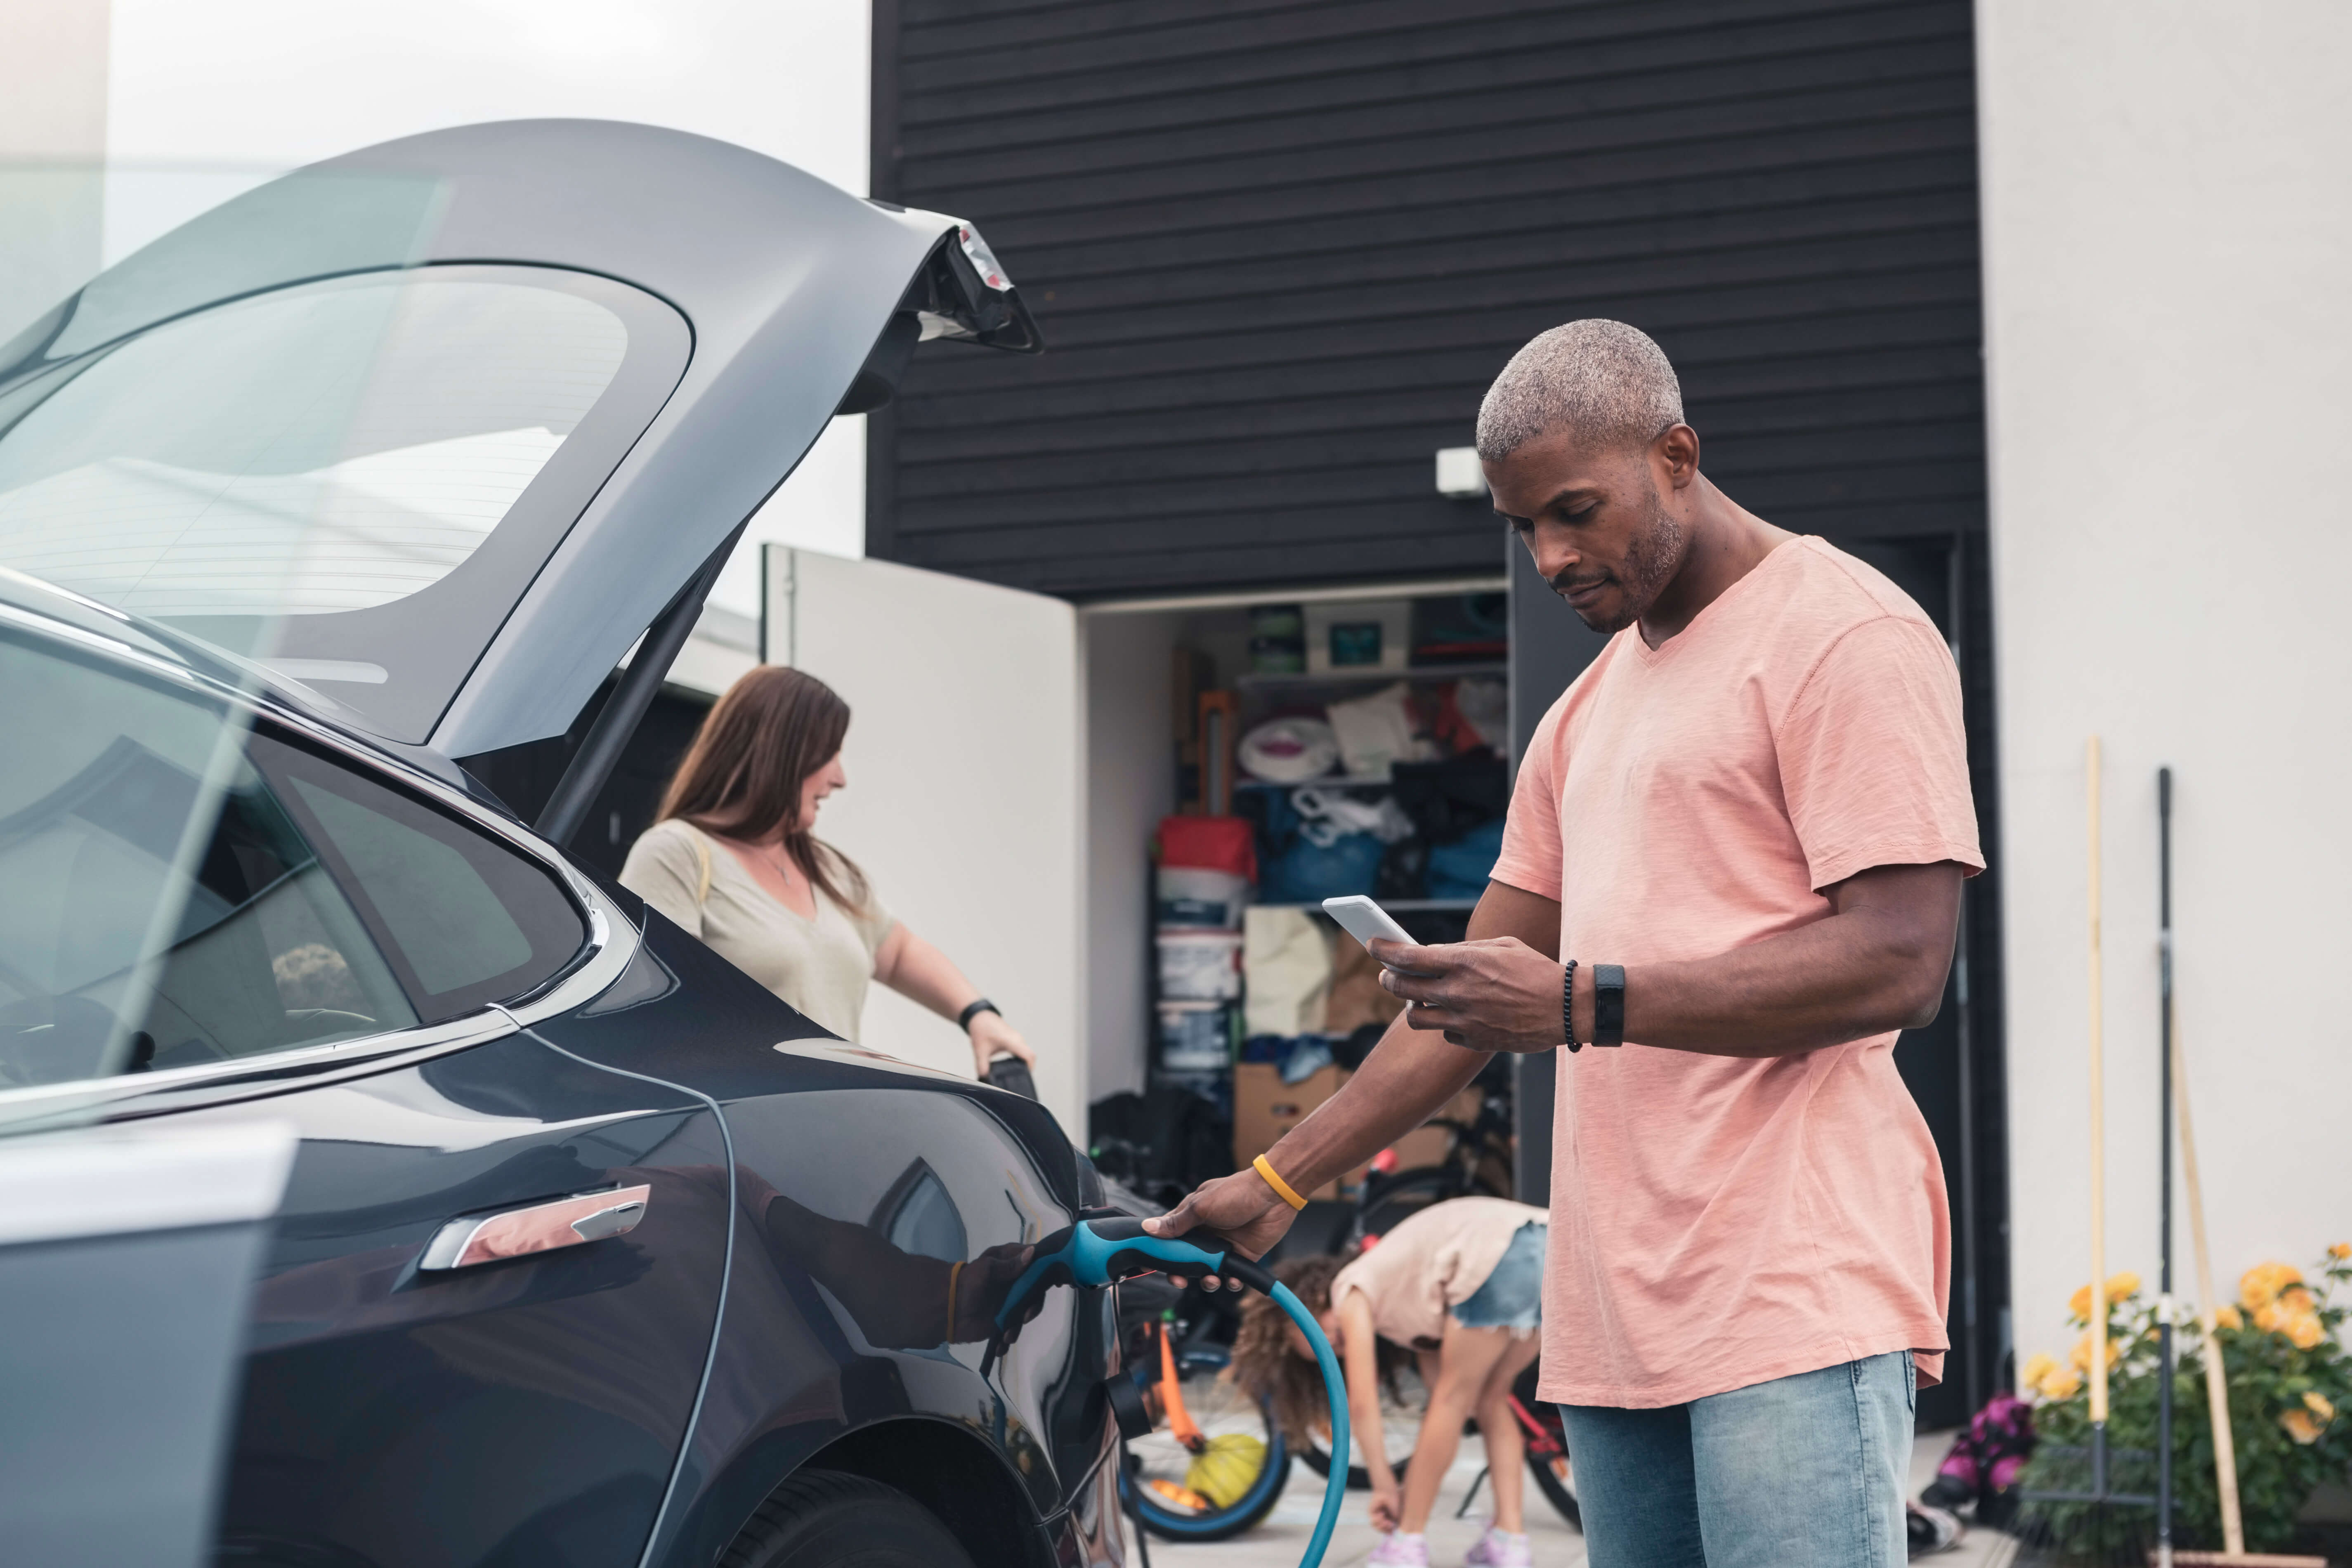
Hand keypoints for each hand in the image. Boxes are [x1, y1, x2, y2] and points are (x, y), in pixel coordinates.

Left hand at [969, 1011, 1033, 1078]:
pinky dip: (1022, 1057)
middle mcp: (1017, 1039)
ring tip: (1017, 1073)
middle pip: (1031, 1055)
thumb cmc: (981, 1029)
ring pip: (1028, 1051)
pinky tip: (1013, 1064)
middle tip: (1020, 1077)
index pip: (1028, 1056)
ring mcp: (1017, 1037)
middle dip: (1028, 1067)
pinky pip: (1023, 1049)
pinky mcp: (1015, 1037)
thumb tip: (985, 1077)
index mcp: (1011, 1041)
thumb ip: (982, 1065)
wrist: (980, 1016)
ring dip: (1025, 1061)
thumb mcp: (980, 1050)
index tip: (1025, 1077)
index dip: (1030, 1068)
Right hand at [1144, 1167, 1297, 1290]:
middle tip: (1183, 1281)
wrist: (1274, 1195)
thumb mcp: (1201, 1207)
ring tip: (1212, 1279)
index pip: (1170, 1238)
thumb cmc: (1237, 1193)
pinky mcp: (1242, 1255)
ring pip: (1208, 1272)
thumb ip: (1177, 1222)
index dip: (1163, 1254)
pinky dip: (1230, 1282)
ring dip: (1207, 1281)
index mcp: (1192, 1218)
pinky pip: (1232, 1276)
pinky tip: (1231, 1279)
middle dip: (1184, 1274)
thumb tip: (1148, 1227)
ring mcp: (1224, 1245)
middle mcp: (1206, 1233)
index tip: (1158, 1268)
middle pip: (1187, 1260)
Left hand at [1369, 1476, 1402, 1532]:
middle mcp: (1383, 1519)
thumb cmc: (1395, 1503)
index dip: (1389, 1533)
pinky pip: (1372, 1521)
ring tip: (1385, 1521)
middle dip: (1385, 1529)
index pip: (1387, 1531)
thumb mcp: (1397, 1516)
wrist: (1389, 1493)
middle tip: (1389, 1524)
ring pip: (1376, 1527)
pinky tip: (1381, 1515)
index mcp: (1390, 1520)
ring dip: (1381, 1526)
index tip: (1392, 1532)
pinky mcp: (1371, 1513)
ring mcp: (1377, 1516)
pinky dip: (1377, 1520)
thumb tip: (1392, 1535)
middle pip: (1382, 1531)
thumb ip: (1395, 1526)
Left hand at [1371, 935, 1564, 1053]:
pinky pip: (1444, 1032)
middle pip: (1401, 988)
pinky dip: (1445, 1022)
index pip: (1407, 957)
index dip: (1383, 950)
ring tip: (1419, 997)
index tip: (1372, 945)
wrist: (1566, 1008)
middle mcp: (1458, 993)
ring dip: (1412, 1005)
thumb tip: (1435, 954)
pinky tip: (1458, 1013)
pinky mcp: (1473, 1040)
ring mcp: (1464, 1020)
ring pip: (1415, 1017)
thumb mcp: (1501, 945)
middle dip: (1388, 978)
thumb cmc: (1535, 970)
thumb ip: (1464, 950)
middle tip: (1388, 974)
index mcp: (1463, 963)